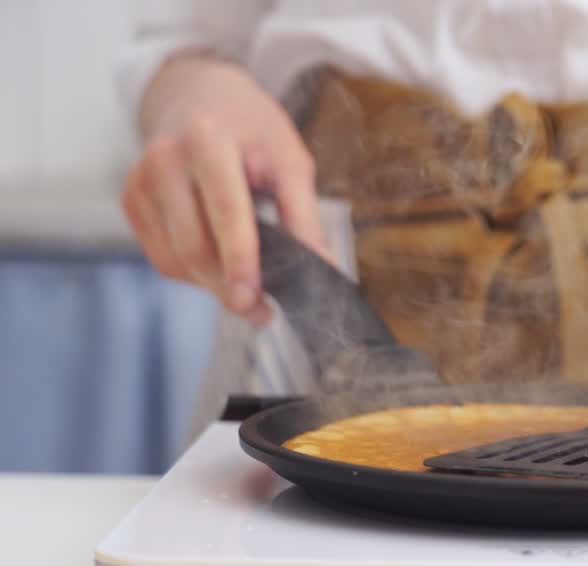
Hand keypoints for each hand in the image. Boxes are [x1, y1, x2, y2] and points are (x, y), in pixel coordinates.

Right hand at [120, 54, 328, 325]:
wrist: (199, 96)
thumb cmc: (253, 131)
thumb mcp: (290, 161)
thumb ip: (304, 216)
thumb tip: (321, 268)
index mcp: (207, 140)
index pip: (225, 211)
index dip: (241, 261)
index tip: (254, 300)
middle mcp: (164, 159)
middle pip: (194, 245)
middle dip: (229, 286)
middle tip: (261, 312)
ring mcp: (140, 181)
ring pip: (175, 259)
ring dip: (213, 285)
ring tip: (247, 288)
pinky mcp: (131, 201)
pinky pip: (162, 257)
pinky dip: (194, 273)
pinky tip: (218, 265)